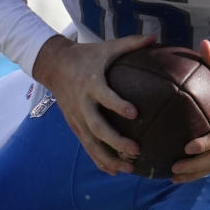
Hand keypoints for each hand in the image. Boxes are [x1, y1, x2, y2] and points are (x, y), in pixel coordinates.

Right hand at [32, 32, 154, 173]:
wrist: (53, 65)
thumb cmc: (86, 55)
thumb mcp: (106, 47)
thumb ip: (131, 43)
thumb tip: (155, 38)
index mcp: (91, 84)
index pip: (104, 96)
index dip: (117, 105)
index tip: (135, 113)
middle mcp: (82, 104)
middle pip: (97, 128)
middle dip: (116, 142)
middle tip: (136, 151)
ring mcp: (77, 118)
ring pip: (92, 143)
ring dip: (109, 158)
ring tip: (129, 169)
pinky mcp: (74, 126)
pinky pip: (87, 147)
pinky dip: (100, 160)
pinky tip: (114, 171)